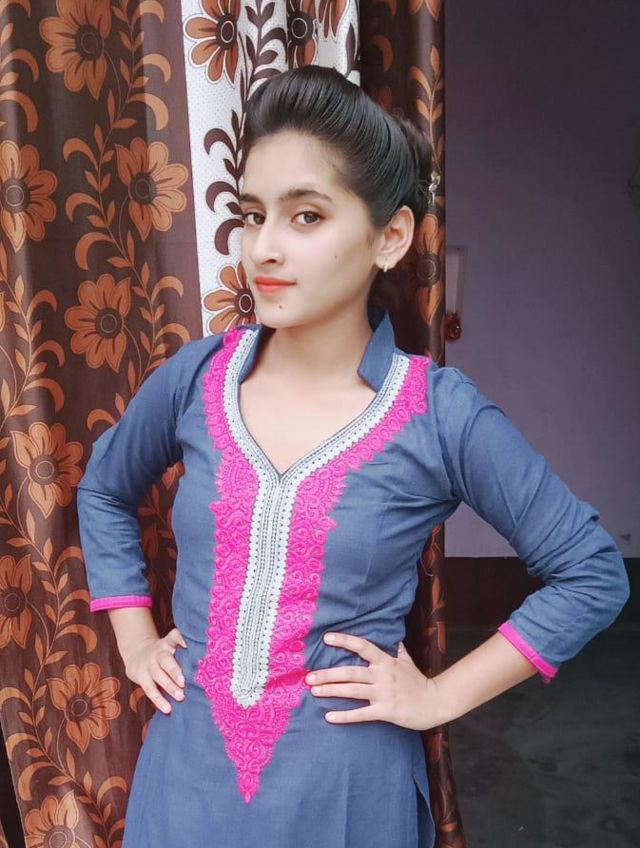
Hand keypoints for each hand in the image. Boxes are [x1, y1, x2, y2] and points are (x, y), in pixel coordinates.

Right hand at [122, 627, 186, 714]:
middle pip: (166, 660)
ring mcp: (149, 664)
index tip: (190, 644)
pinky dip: (159, 700)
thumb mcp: (172, 647)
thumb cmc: (164, 654)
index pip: (174, 636)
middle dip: (175, 671)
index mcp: (169, 642)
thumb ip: (186, 653)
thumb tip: (210, 666)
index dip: (181, 639)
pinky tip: (167, 709)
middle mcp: (158, 652)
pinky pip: (150, 689)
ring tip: (180, 697)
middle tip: (184, 682)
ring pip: (158, 675)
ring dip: (169, 687)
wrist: (136, 654)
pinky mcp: (141, 677)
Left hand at [305, 631, 443, 730]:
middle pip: (351, 671)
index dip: (344, 641)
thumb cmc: (418, 681)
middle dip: (328, 674)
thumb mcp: (407, 660)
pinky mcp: (386, 711)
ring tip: (314, 691)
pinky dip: (344, 716)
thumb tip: (391, 635)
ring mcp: (384, 693)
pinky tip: (329, 717)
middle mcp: (383, 675)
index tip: (326, 638)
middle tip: (309, 677)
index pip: (363, 646)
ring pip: (352, 690)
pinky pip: (361, 714)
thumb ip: (396, 648)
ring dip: (331, 691)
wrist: (434, 702)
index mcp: (386, 661)